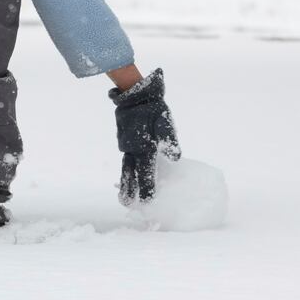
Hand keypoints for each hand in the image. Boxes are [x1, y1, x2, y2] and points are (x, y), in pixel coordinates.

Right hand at [108, 68, 180, 204]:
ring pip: (125, 168)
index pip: (146, 172)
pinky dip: (125, 170)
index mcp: (144, 146)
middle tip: (127, 205)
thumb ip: (170, 139)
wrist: (134, 94)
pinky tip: (127, 177)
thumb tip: (176, 157)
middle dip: (130, 190)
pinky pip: (125, 159)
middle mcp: (132, 149)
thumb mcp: (165, 121)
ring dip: (125, 182)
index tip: (147, 202)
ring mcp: (125, 145)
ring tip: (124, 197)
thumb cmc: (153, 107)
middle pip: (130, 174)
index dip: (147, 188)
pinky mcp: (124, 141)